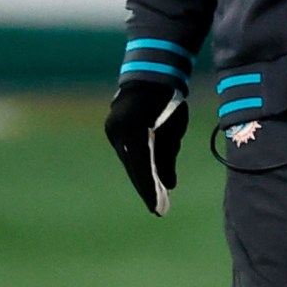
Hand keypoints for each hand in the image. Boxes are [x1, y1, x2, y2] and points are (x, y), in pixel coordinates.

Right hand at [104, 79, 187, 216]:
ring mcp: (114, 131)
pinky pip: (128, 154)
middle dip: (146, 188)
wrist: (150, 76)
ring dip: (142, 179)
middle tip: (159, 210)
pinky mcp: (115, 131)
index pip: (142, 166)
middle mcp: (118, 131)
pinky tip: (149, 180)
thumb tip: (169, 185)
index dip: (149, 189)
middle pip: (133, 167)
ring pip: (130, 162)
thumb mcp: (172, 130)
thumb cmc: (167, 100)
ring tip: (156, 200)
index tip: (158, 209)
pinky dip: (138, 167)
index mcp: (133, 129)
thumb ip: (167, 157)